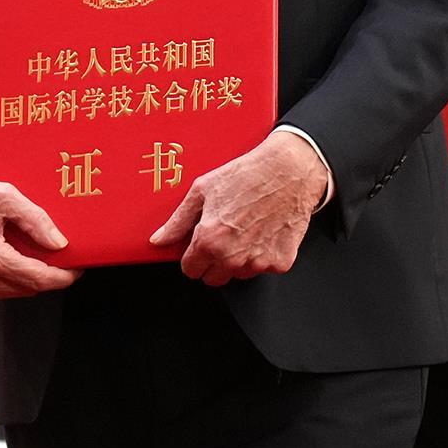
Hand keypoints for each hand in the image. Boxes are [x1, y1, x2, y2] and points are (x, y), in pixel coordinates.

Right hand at [0, 161, 80, 303]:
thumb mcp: (4, 196)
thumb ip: (35, 220)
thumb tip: (59, 243)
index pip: (36, 278)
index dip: (61, 277)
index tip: (75, 271)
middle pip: (24, 288)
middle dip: (42, 275)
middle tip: (50, 257)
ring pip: (6, 293)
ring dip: (19, 278)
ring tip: (18, 253)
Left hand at [149, 129, 327, 285]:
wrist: (289, 170)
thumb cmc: (247, 175)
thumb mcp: (202, 190)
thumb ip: (178, 221)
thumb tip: (159, 239)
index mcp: (209, 240)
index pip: (191, 270)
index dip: (194, 256)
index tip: (202, 244)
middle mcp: (232, 256)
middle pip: (214, 278)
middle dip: (214, 262)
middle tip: (225, 236)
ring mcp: (258, 262)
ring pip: (239, 275)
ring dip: (240, 260)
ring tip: (247, 229)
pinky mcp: (280, 262)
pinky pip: (265, 268)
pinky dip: (264, 255)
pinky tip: (265, 231)